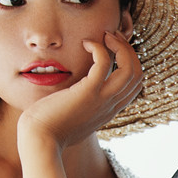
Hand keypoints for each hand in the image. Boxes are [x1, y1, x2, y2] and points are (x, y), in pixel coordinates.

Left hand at [16, 32, 142, 152]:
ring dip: (121, 46)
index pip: (134, 85)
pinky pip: (104, 63)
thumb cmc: (48, 131)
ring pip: (130, 69)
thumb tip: (70, 99)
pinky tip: (85, 43)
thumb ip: (79, 108)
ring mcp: (102, 100)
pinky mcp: (88, 92)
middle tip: (111, 37)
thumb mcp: (72, 119)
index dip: (129, 63)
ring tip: (105, 35)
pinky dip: (99, 47)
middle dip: (128, 50)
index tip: (113, 49)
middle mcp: (111, 105)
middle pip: (137, 74)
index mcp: (108, 110)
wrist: (40, 142)